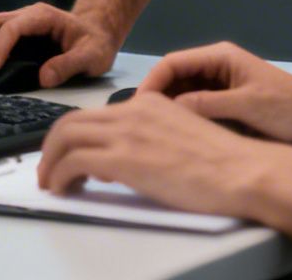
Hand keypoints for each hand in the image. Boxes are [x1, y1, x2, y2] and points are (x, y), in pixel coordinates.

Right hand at [0, 2, 118, 87]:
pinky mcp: (13, 35)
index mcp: (43, 17)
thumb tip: (43, 78)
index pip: (13, 27)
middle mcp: (27, 16)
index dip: (0, 46)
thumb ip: (69, 65)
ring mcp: (18, 23)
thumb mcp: (92, 56)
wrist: (96, 33)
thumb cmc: (95, 43)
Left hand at [37, 90, 284, 217]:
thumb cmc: (224, 163)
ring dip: (50, 161)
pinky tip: (60, 188)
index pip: (96, 113)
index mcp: (150, 103)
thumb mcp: (184, 134)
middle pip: (73, 121)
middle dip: (53, 146)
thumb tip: (131, 154)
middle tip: (49, 167)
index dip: (75, 134)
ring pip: (65, 137)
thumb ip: (154, 135)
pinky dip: (58, 175)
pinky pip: (72, 162)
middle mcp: (134, 111)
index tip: (70, 153)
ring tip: (51, 181)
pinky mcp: (123, 158)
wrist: (242, 171)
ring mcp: (127, 133)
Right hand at [137, 41, 291, 146]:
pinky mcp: (227, 102)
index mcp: (221, 57)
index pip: (172, 62)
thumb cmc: (291, 108)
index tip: (137, 107)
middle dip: (155, 98)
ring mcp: (222, 84)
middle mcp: (217, 66)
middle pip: (173, 77)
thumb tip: (169, 111)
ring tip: (152, 132)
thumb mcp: (246, 107)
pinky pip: (196, 107)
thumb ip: (206, 105)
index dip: (151, 83)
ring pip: (182, 93)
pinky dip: (184, 118)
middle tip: (139, 124)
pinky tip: (175, 135)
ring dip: (168, 110)